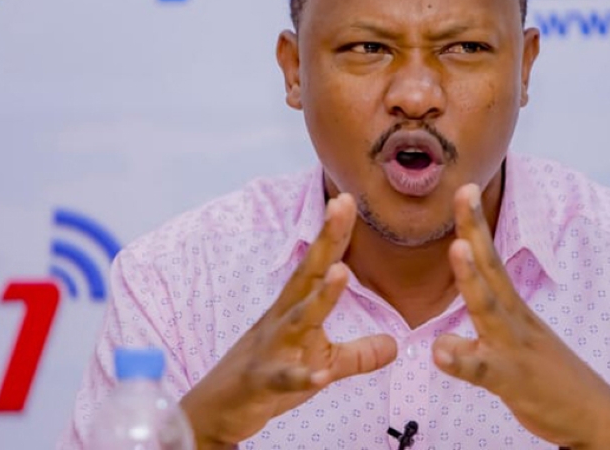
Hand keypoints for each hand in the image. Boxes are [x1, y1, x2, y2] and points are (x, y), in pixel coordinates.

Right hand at [180, 194, 397, 449]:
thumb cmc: (268, 377)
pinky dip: (302, 375)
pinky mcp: (263, 382)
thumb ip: (358, 353)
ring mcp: (271, 349)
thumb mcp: (320, 362)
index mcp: (294, 309)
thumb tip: (395, 345)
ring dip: (320, 297)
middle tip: (341, 205)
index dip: (335, 234)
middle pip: (307, 274)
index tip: (350, 199)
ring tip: (341, 272)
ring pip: (297, 319)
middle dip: (326, 241)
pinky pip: (284, 378)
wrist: (214, 411)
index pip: (319, 265)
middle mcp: (282, 320)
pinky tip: (319, 375)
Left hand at [431, 185, 609, 449]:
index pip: (491, 260)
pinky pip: (484, 369)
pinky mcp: (512, 379)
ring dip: (471, 278)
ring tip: (457, 248)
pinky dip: (462, 360)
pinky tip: (439, 353)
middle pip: (491, 267)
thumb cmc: (549, 378)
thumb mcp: (513, 344)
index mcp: (513, 308)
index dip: (476, 226)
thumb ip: (480, 334)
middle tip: (463, 192)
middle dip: (474, 229)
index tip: (464, 189)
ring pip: (489, 308)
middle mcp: (514, 318)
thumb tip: (445, 334)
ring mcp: (514, 346)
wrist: (597, 418)